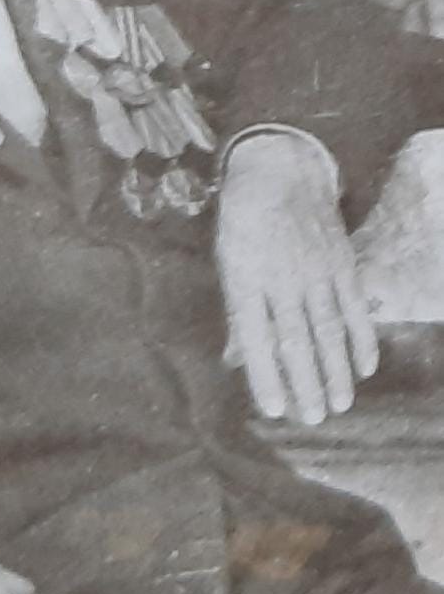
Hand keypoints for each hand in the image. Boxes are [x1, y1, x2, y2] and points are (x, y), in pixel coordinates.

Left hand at [216, 135, 377, 423]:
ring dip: (335, 370)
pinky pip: (354, 306)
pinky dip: (361, 339)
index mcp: (245, 279)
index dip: (265, 374)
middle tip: (312, 419)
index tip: (275, 409)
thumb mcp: (228, 266)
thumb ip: (237, 316)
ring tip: (338, 405)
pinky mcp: (341, 262)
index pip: (256, 335)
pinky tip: (364, 368)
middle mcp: (281, 276)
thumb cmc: (244, 229)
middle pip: (296, 338)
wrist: (278, 174)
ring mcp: (315, 269)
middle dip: (305, 382)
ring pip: (329, 328)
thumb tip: (235, 362)